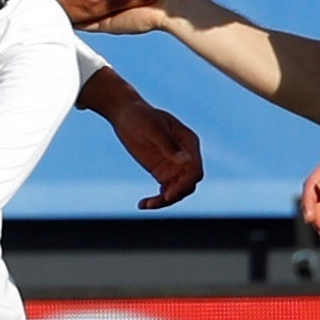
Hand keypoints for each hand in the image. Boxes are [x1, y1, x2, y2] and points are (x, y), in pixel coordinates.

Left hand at [83, 72, 205, 209]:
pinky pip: (165, 191)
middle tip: (153, 203)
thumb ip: (169, 145)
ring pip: (177, 191)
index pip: (195, 170)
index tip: (167, 196)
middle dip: (174, 196)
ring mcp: (174, 165)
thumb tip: (186, 161)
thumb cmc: (140, 116)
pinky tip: (143, 204)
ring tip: (145, 205)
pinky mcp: (162, 172)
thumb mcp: (152, 128)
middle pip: (188, 184)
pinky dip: (157, 200)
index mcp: (189, 143)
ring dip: (164, 201)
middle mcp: (186, 156)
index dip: (185, 185)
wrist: (125, 114)